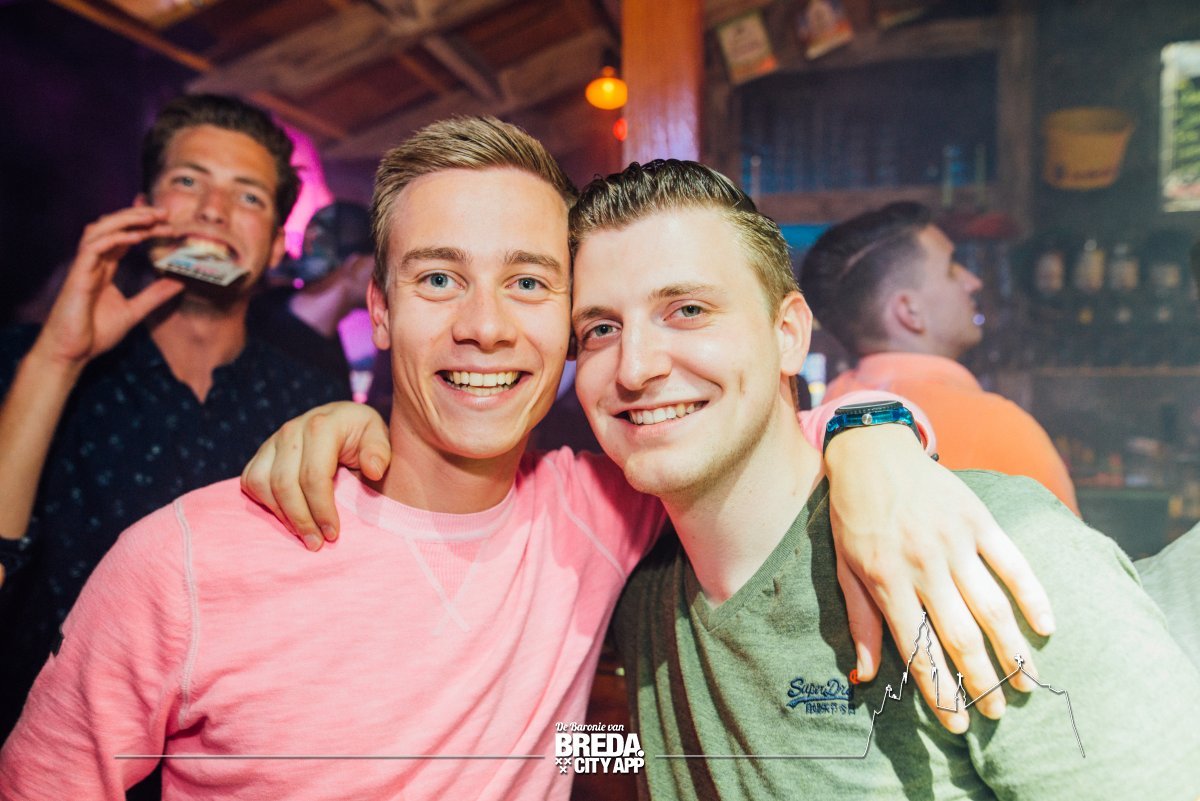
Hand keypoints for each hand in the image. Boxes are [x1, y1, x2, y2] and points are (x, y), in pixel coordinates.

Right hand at [34, 207, 183, 368]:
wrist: (71, 353)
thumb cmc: (95, 333)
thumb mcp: (134, 312)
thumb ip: (154, 296)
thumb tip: (179, 282)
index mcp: (104, 268)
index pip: (124, 238)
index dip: (145, 227)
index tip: (169, 225)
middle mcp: (93, 262)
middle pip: (112, 227)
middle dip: (137, 216)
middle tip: (164, 213)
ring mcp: (84, 267)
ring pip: (99, 229)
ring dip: (126, 220)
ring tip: (152, 217)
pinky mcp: (78, 276)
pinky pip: (93, 248)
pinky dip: (114, 238)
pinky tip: (136, 237)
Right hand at [240, 402, 390, 549]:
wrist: (345, 421)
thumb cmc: (364, 437)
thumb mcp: (380, 438)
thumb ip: (380, 452)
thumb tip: (374, 470)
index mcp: (322, 426)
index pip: (314, 476)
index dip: (321, 510)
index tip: (333, 534)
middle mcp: (292, 430)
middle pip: (285, 484)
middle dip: (301, 520)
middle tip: (317, 543)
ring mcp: (273, 440)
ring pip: (262, 483)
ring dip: (281, 515)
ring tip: (303, 534)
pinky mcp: (262, 452)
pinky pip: (251, 480)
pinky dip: (264, 503)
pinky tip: (286, 516)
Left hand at [825, 425, 1054, 732]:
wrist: (873, 454)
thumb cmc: (855, 517)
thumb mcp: (845, 569)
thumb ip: (861, 622)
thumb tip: (865, 675)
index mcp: (887, 580)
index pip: (919, 649)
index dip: (940, 690)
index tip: (956, 722)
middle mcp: (923, 564)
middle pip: (960, 636)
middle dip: (980, 681)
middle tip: (995, 713)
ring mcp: (955, 541)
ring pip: (991, 606)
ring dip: (1011, 651)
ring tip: (1026, 685)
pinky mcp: (979, 520)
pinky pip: (1012, 562)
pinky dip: (1032, 595)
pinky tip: (1045, 627)